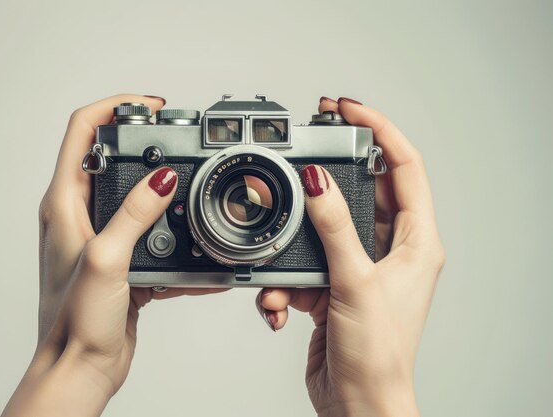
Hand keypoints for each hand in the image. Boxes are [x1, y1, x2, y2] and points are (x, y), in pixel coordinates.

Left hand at [2, 95, 220, 416]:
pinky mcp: (122, 257)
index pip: (82, 131)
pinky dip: (176, 233)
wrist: (82, 367)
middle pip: (113, 156)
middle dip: (149, 143)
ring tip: (195, 191)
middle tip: (181, 141)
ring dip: (167, 190)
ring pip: (138, 194)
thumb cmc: (75, 322)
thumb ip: (135, 214)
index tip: (151, 106)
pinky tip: (198, 246)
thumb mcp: (107, 260)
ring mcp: (103, 235)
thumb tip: (163, 178)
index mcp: (65, 203)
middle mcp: (80, 214)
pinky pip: (153, 232)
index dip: (116, 108)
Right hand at [255, 97, 444, 416]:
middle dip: (326, 181)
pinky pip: (305, 264)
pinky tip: (281, 303)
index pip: (404, 165)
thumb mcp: (354, 282)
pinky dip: (286, 279)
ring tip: (285, 272)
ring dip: (296, 245)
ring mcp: (362, 266)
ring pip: (324, 230)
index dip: (379, 129)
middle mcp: (393, 249)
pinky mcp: (335, 285)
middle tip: (301, 160)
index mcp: (417, 242)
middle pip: (361, 191)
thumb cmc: (377, 355)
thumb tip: (317, 181)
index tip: (348, 108)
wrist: (357, 405)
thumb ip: (334, 227)